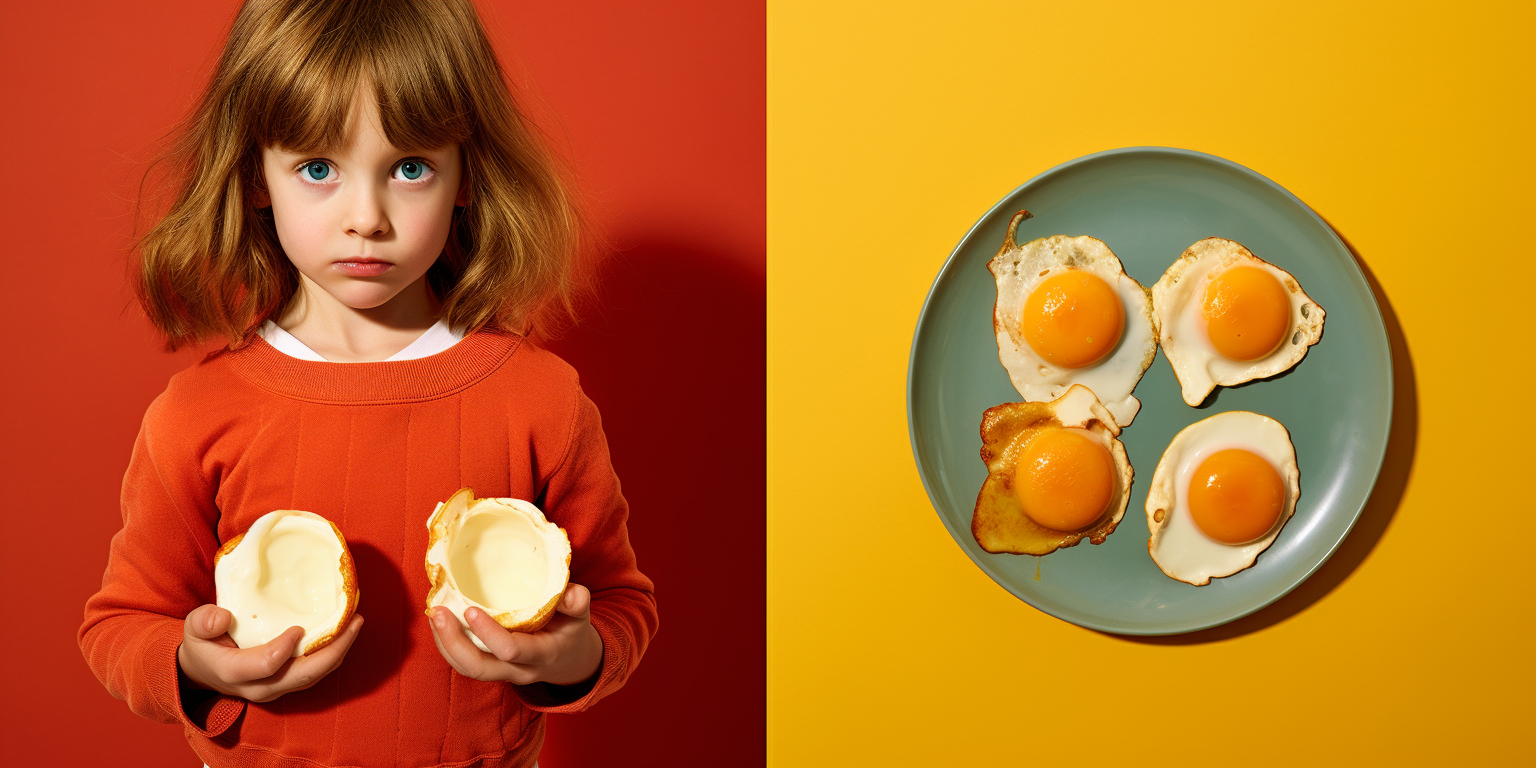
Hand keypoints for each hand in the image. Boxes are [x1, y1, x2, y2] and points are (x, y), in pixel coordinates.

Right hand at [177, 604, 363, 702]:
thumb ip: (203, 622)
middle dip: (334, 650)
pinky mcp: (287, 683)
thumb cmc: (203, 644)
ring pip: (314, 676)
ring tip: (356, 623)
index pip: (267, 665)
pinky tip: (344, 631)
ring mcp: (276, 688)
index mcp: (235, 672)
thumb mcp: (193, 629)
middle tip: (354, 620)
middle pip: (304, 676)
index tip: (298, 627)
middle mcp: (260, 687)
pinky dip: (332, 653)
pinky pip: (314, 672)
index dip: (285, 647)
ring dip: (339, 651)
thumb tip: (222, 617)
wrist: (203, 670)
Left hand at [429, 584, 602, 685]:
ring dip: (445, 643)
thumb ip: (577, 603)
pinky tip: (440, 621)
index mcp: (542, 655)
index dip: (489, 633)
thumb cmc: (571, 632)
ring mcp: (502, 672)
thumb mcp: (581, 617)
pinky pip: (464, 662)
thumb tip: (570, 593)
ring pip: (467, 668)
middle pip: (479, 668)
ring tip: (434, 614)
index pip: (511, 650)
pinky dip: (448, 643)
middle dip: (454, 643)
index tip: (470, 609)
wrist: (569, 661)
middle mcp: (518, 669)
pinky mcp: (490, 667)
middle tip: (439, 613)